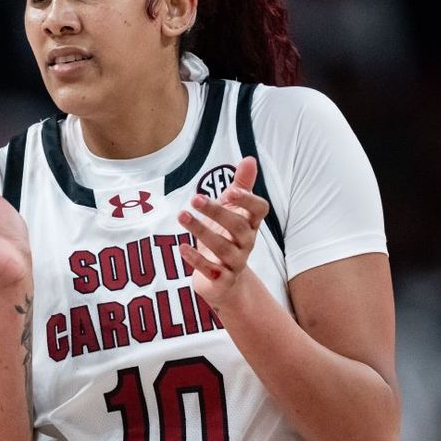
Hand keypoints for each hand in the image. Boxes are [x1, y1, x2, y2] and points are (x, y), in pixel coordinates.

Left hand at [176, 157, 270, 306]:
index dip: (248, 201)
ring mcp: (235, 262)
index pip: (259, 211)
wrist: (225, 283)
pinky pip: (211, 270)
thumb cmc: (228, 238)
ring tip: (182, 216)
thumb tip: (250, 158)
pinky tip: (182, 248)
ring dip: (201, 231)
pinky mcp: (221, 279)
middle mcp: (246, 243)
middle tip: (195, 198)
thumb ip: (241, 186)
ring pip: (222, 247)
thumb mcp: (233, 212)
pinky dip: (196, 260)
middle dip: (217, 212)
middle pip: (237, 226)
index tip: (231, 191)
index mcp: (250, 223)